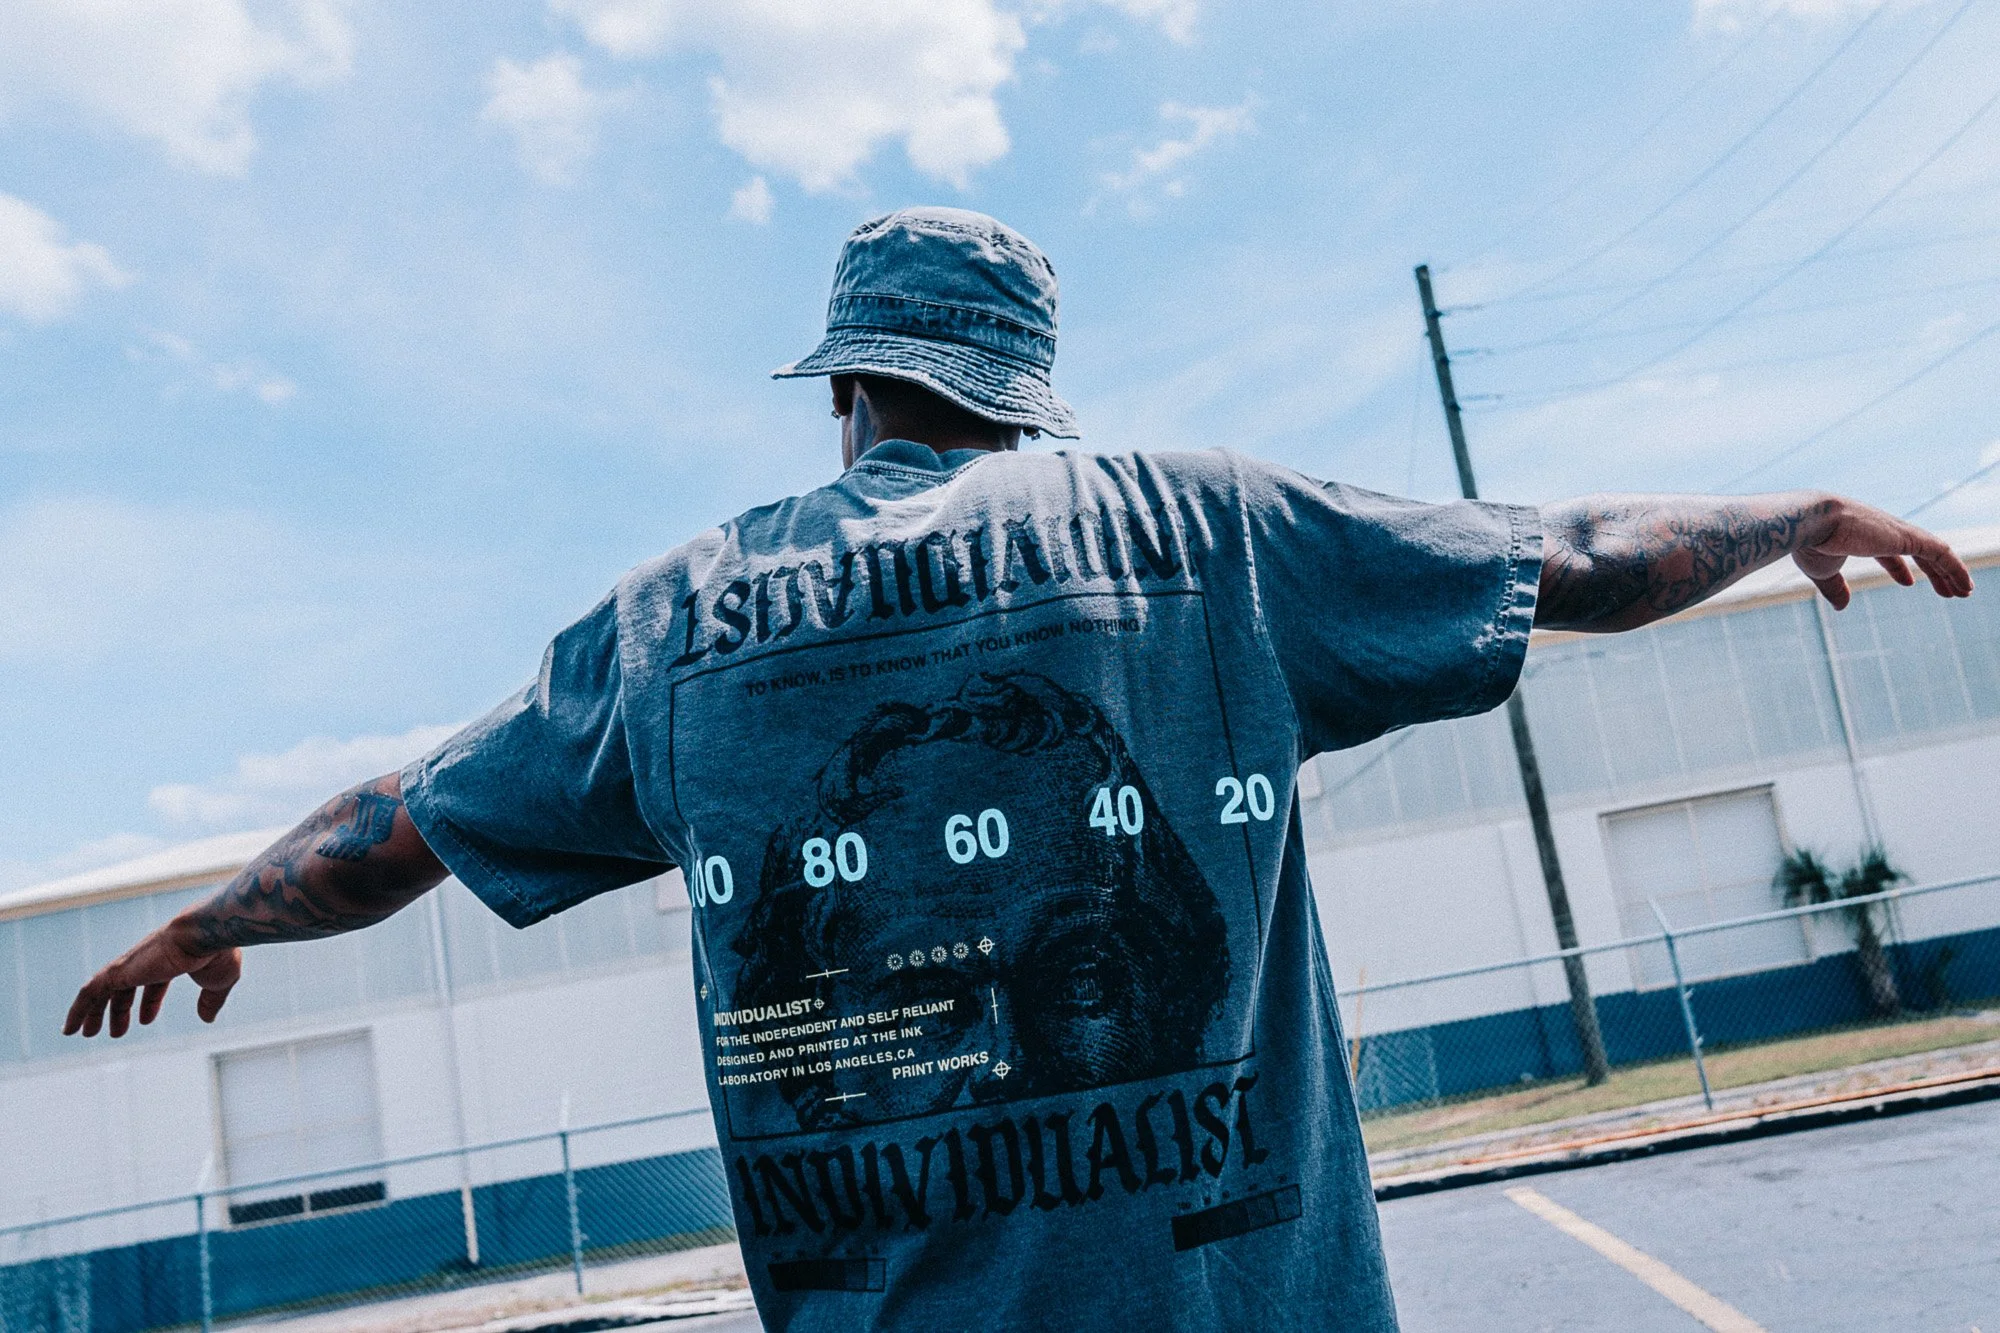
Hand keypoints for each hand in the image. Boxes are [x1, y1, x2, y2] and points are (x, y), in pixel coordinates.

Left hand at [63, 919, 240, 1037]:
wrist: (204, 933)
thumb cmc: (216, 953)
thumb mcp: (219, 982)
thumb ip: (210, 1001)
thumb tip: (207, 1019)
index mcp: (170, 960)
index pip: (154, 983)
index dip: (150, 1002)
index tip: (145, 1019)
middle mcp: (147, 961)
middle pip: (125, 988)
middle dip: (119, 1010)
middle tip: (116, 1031)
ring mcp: (131, 965)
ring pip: (102, 991)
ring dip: (93, 1013)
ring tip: (86, 1033)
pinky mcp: (118, 971)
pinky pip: (90, 992)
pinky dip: (77, 1009)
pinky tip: (70, 1028)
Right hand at [1794, 497, 1973, 609]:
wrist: (1812, 521)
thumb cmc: (1811, 543)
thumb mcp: (1822, 571)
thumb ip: (1835, 588)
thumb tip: (1842, 607)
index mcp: (1864, 535)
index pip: (1888, 551)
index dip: (1898, 567)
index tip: (1908, 582)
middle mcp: (1884, 530)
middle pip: (1917, 551)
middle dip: (1933, 571)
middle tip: (1947, 590)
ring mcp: (1897, 531)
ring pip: (1934, 552)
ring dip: (1951, 572)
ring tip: (1964, 591)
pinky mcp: (1907, 536)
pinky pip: (1940, 552)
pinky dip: (1955, 568)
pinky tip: (1964, 584)